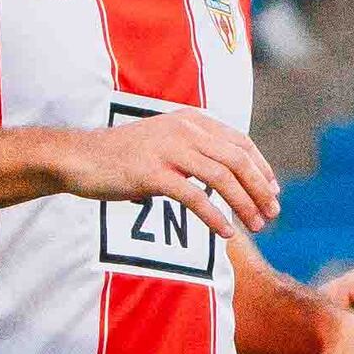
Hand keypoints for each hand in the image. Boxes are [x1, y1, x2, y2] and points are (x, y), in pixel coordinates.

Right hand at [54, 105, 279, 234]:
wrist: (79, 158)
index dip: (262, 168)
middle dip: (260, 190)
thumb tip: (229, 176)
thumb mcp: (166, 143)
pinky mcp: (152, 173)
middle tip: (273, 214)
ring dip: (245, 204)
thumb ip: (195, 151)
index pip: (240, 142)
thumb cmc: (124, 156)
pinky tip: (226, 232)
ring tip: (257, 226)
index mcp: (191, 121)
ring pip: (222, 177)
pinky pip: (194, 196)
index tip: (274, 191)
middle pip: (237, 160)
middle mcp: (184, 130)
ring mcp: (168, 150)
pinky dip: (215, 216)